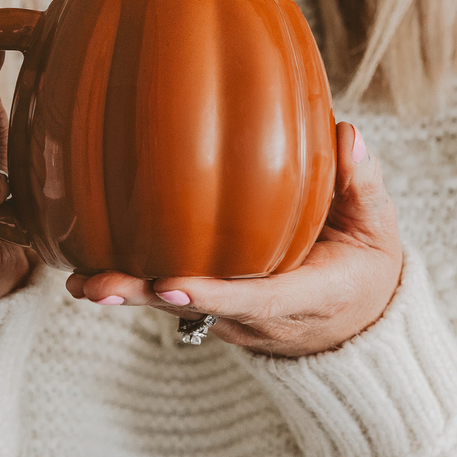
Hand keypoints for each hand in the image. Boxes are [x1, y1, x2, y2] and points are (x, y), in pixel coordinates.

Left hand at [65, 122, 402, 356]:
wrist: (356, 320)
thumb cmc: (363, 266)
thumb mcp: (378, 229)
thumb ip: (363, 185)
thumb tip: (346, 137)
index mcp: (303, 296)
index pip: (254, 299)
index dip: (211, 294)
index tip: (169, 284)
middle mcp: (257, 312)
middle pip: (195, 308)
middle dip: (145, 297)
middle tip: (96, 287)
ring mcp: (232, 313)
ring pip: (175, 304)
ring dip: (128, 291)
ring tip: (79, 279)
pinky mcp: (217, 303)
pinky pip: (172, 291)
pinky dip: (136, 279)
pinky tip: (92, 261)